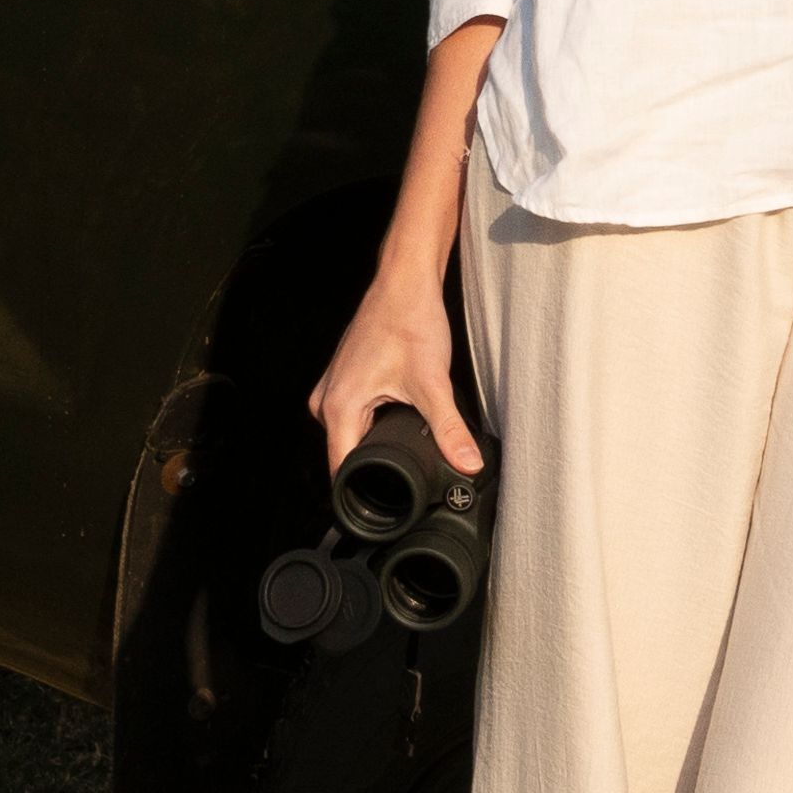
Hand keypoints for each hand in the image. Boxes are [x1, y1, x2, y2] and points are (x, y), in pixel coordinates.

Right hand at [310, 251, 482, 476]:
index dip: (362, 493)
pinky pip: (355, 418)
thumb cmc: (410, 322)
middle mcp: (326, 402)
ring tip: (408, 448)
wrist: (404, 283)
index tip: (386, 509)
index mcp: (339, 407)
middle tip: (410, 477)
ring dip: (376, 446)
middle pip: (347, 455)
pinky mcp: (344, 382)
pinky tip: (400, 423)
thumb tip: (466, 464)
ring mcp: (332, 390)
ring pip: (352, 436)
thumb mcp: (434, 383)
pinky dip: (376, 426)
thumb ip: (449, 429)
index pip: (341, 470)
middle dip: (376, 470)